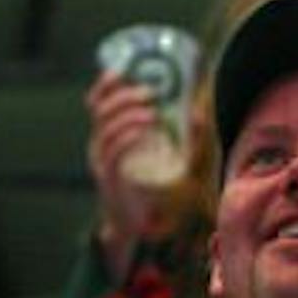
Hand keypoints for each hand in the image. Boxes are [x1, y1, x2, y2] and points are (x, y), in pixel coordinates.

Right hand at [85, 70, 163, 275]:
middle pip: (100, 109)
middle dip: (124, 95)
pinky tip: (146, 130)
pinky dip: (128, 136)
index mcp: (108, 134)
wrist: (137, 226)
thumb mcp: (166, 156)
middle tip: (150, 93)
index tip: (122, 70)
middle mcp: (100, 144)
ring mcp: (102, 160)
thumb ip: (181, 135)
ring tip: (152, 112)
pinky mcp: (109, 177)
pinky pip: (113, 151)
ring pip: (106, 127)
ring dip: (129, 114)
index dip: (106, 84)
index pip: (97, 102)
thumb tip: (199, 111)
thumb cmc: (152, 188)